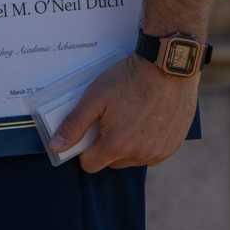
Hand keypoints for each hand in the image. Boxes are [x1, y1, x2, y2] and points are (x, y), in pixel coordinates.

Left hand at [52, 54, 199, 171]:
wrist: (169, 65)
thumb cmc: (131, 78)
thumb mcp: (96, 97)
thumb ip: (74, 124)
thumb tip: (56, 147)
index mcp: (117, 145)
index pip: (90, 164)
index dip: (87, 148)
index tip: (92, 129)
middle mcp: (139, 155)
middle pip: (112, 162)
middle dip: (108, 145)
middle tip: (113, 118)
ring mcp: (158, 152)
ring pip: (133, 158)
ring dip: (129, 145)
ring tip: (133, 116)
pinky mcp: (173, 146)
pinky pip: (152, 153)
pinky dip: (148, 142)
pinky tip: (150, 119)